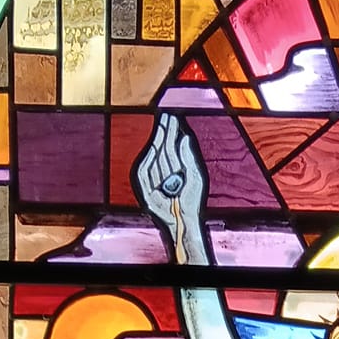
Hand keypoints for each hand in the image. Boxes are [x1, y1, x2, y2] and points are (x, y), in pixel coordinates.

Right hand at [134, 113, 206, 256]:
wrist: (183, 221)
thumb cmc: (190, 201)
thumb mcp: (193, 176)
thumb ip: (188, 157)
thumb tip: (184, 137)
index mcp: (173, 168)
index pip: (170, 146)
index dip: (170, 132)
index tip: (171, 117)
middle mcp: (162, 172)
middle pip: (161, 148)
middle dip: (163, 132)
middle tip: (165, 116)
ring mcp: (153, 180)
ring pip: (154, 156)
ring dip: (157, 141)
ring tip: (162, 126)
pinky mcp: (145, 189)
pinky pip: (145, 171)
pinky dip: (149, 158)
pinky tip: (154, 145)